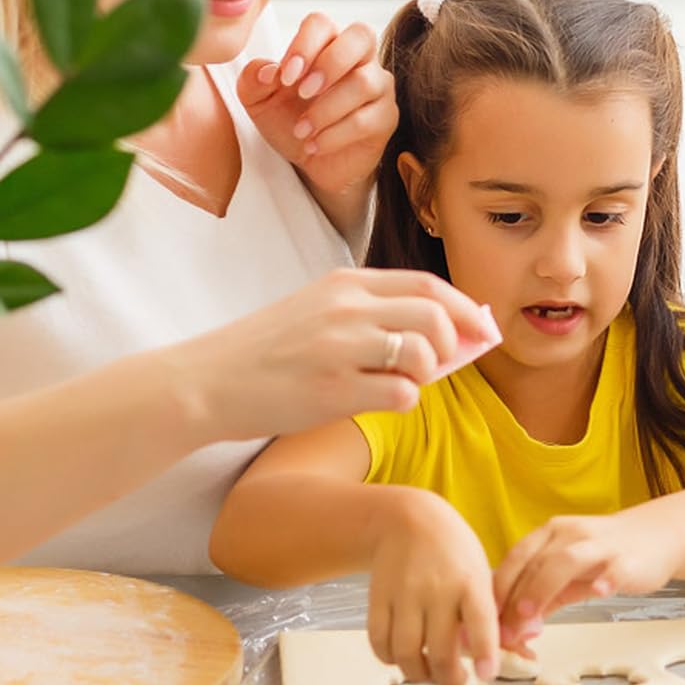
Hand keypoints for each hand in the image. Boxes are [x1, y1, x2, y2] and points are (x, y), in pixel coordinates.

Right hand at [166, 267, 500, 444]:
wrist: (205, 382)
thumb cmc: (266, 351)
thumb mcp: (317, 310)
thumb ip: (372, 313)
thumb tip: (443, 333)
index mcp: (346, 284)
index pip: (427, 284)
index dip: (463, 307)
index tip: (480, 328)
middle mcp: (347, 309)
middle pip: (435, 316)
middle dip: (453, 342)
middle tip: (442, 363)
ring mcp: (340, 348)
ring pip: (423, 353)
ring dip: (426, 373)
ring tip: (401, 382)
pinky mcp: (333, 390)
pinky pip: (402, 393)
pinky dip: (404, 399)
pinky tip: (377, 400)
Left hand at [236, 13, 395, 197]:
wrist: (311, 162)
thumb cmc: (290, 120)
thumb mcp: (259, 101)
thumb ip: (254, 79)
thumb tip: (268, 71)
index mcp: (327, 44)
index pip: (323, 24)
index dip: (304, 45)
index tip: (286, 77)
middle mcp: (359, 59)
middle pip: (361, 36)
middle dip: (330, 63)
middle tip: (302, 93)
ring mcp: (378, 86)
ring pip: (364, 83)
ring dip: (326, 109)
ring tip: (302, 130)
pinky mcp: (387, 117)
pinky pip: (367, 120)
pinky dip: (334, 135)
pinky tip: (314, 145)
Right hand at [367, 491, 501, 684]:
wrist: (408, 520)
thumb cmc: (453, 551)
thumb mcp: (481, 572)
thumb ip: (488, 612)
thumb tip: (502, 655)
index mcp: (470, 581)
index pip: (481, 622)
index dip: (486, 653)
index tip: (487, 675)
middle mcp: (436, 589)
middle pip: (439, 651)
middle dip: (450, 679)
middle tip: (457, 683)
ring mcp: (404, 595)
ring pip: (406, 654)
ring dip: (419, 675)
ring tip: (430, 674)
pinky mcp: (378, 599)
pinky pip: (380, 643)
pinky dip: (391, 659)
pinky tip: (404, 656)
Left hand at [490, 513, 681, 654]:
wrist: (656, 535)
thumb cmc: (605, 555)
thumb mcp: (567, 573)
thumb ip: (542, 599)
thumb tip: (513, 632)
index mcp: (550, 534)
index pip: (516, 560)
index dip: (498, 591)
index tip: (486, 622)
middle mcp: (571, 533)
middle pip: (535, 563)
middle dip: (515, 600)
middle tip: (503, 633)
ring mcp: (601, 544)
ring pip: (566, 560)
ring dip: (543, 587)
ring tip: (530, 616)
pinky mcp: (628, 558)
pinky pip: (615, 567)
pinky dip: (605, 578)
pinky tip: (599, 592)